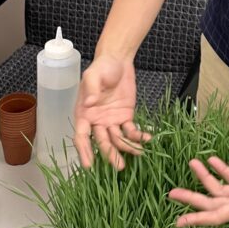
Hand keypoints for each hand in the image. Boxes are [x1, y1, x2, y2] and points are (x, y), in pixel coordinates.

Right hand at [73, 54, 150, 169]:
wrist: (118, 61)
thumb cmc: (102, 67)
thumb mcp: (93, 75)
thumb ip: (91, 89)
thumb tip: (89, 103)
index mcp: (84, 113)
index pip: (81, 136)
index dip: (84, 151)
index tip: (89, 165)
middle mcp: (96, 121)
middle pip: (102, 142)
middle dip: (110, 154)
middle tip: (119, 166)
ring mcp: (111, 121)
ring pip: (118, 139)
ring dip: (127, 147)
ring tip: (139, 153)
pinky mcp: (125, 117)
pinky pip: (131, 130)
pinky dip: (138, 136)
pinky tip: (147, 139)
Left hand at [168, 150, 228, 226]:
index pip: (216, 216)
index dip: (197, 219)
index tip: (178, 222)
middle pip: (212, 203)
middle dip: (192, 198)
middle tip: (171, 193)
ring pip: (220, 188)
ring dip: (205, 178)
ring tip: (192, 162)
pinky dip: (221, 170)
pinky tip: (212, 160)